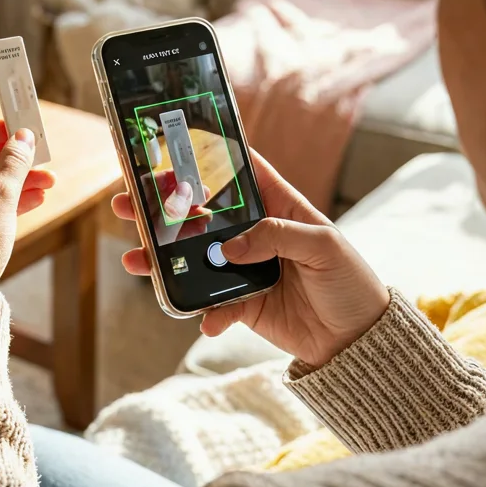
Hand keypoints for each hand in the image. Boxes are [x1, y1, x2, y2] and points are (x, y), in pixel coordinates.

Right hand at [112, 150, 388, 365]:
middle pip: (202, 213)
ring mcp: (245, 268)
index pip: (241, 172)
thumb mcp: (323, 247)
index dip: (209, 156)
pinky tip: (203, 320)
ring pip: (194, 258)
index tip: (172, 146)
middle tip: (128, 201)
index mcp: (279, 207)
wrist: (358, 340)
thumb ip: (277, 237)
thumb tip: (230, 246)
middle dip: (164, 207)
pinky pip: (212, 306)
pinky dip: (204, 313)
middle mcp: (256, 233)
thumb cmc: (351, 281)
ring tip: (134, 258)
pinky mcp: (243, 304)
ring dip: (163, 258)